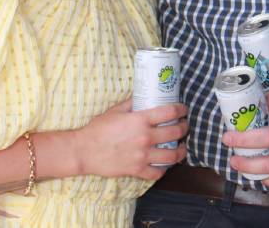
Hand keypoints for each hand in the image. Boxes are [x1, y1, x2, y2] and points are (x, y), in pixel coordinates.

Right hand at [72, 99, 188, 179]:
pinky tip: (165, 163)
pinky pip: (158, 172)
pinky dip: (164, 168)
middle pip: (176, 132)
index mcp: (141, 120)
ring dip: (181, 150)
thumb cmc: (98, 129)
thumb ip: (133, 103)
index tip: (184, 109)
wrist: (84, 151)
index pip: (170, 112)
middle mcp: (145, 137)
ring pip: (172, 155)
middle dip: (184, 128)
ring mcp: (142, 155)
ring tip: (181, 147)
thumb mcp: (116, 110)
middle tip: (184, 126)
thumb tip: (145, 96)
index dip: (181, 109)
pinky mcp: (137, 170)